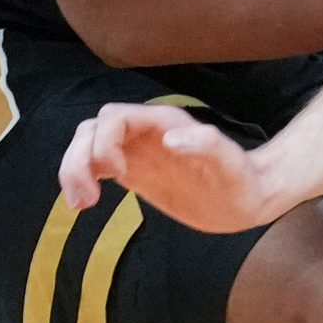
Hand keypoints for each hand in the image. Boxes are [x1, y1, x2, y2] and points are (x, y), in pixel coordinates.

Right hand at [58, 104, 277, 232]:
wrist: (248, 199)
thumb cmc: (243, 180)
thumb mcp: (232, 165)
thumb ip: (207, 145)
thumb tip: (170, 138)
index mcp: (164, 123)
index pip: (113, 118)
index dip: (104, 143)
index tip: (118, 176)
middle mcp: (146, 132)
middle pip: (92, 129)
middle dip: (80, 158)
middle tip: (89, 200)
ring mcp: (137, 151)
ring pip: (87, 145)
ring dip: (74, 169)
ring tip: (82, 204)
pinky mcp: (134, 171)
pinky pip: (95, 165)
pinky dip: (81, 180)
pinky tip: (85, 204)